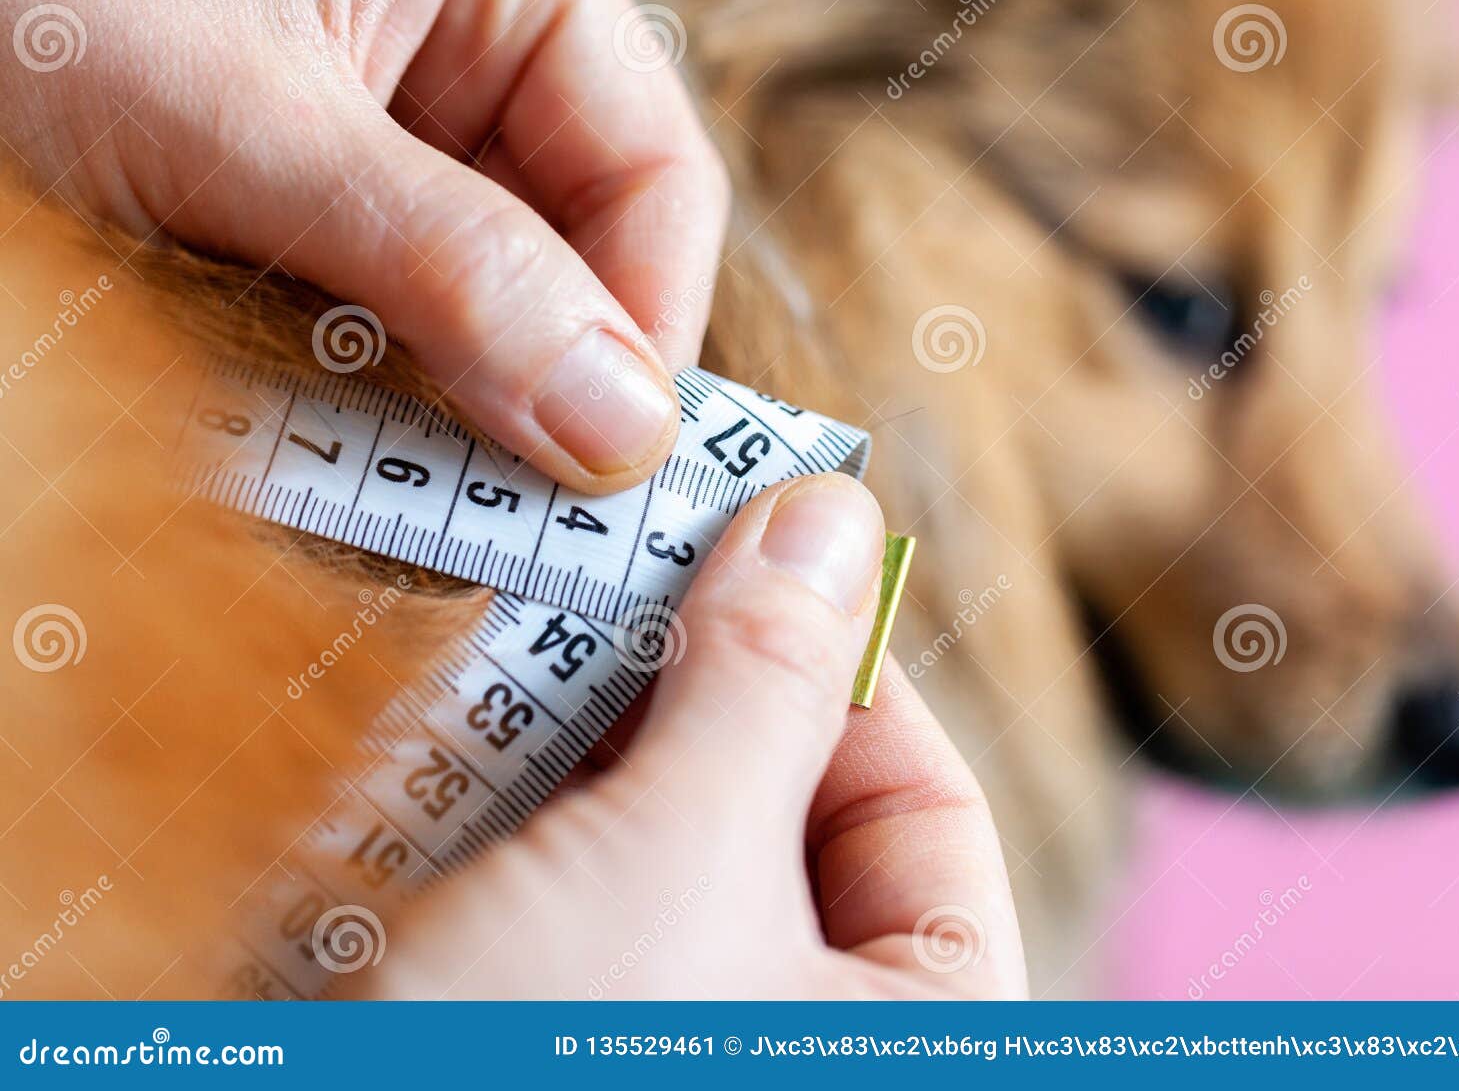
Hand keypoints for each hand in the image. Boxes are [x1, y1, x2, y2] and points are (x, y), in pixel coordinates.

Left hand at [0, 0, 727, 491]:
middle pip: (578, 248)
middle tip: (508, 519)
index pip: (651, 170)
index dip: (646, 328)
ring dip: (447, 401)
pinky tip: (327, 439)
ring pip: (485, 296)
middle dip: (541, 382)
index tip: (603, 469)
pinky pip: (387, 311)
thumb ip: (450, 267)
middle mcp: (462, 44)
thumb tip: (619, 426)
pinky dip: (365, 387)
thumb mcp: (247, 121)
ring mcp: (385, 122)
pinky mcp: (307, 190)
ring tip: (399, 489)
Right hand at [351, 475, 1026, 997]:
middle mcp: (802, 1029)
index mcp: (923, 1023)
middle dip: (684, 691)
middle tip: (612, 568)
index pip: (922, 805)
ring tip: (511, 646)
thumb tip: (824, 516)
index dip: (842, 660)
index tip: (753, 548)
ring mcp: (669, 1025)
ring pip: (650, 844)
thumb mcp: (679, 863)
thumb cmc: (545, 1071)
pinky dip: (505, 815)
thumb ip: (763, 680)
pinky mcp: (544, 1020)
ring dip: (573, 745)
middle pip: (778, 811)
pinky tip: (442, 747)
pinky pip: (555, 893)